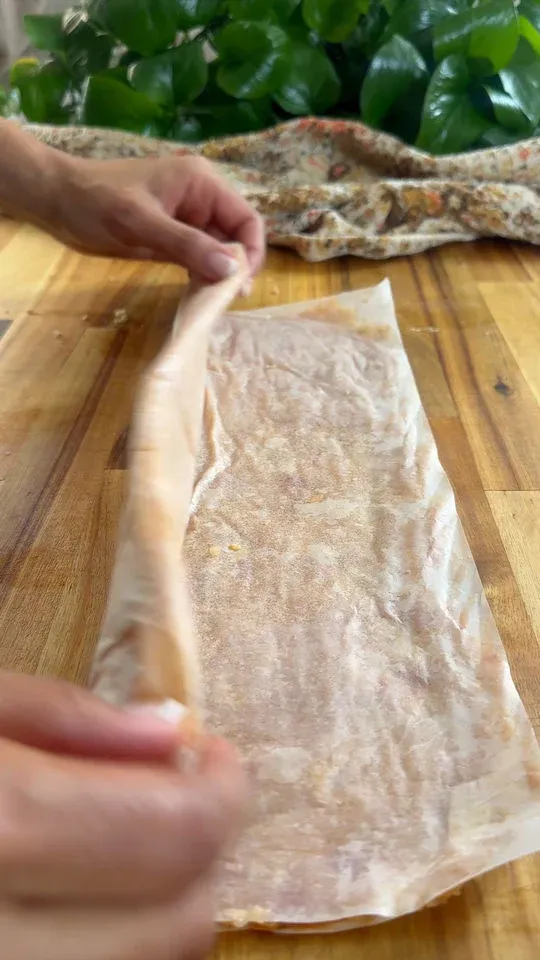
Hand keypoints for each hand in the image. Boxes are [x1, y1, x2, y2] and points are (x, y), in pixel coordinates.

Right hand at [0, 670, 246, 959]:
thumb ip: (61, 717)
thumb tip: (165, 735)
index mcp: (4, 827)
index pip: (176, 833)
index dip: (221, 789)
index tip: (214, 754)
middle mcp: (13, 943)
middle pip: (181, 919)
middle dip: (199, 848)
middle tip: (172, 797)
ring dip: (166, 899)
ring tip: (123, 842)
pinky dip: (125, 932)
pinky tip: (88, 889)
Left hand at [49, 152, 264, 283]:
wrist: (56, 199)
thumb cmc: (96, 203)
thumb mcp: (142, 224)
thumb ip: (188, 245)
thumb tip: (232, 269)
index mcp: (202, 184)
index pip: (247, 219)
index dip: (252, 253)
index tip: (240, 287)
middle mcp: (201, 198)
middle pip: (236, 236)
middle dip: (236, 267)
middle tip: (225, 301)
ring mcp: (187, 216)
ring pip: (219, 249)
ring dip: (219, 274)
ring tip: (212, 302)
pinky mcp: (172, 233)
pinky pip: (198, 255)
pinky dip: (201, 274)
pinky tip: (197, 294)